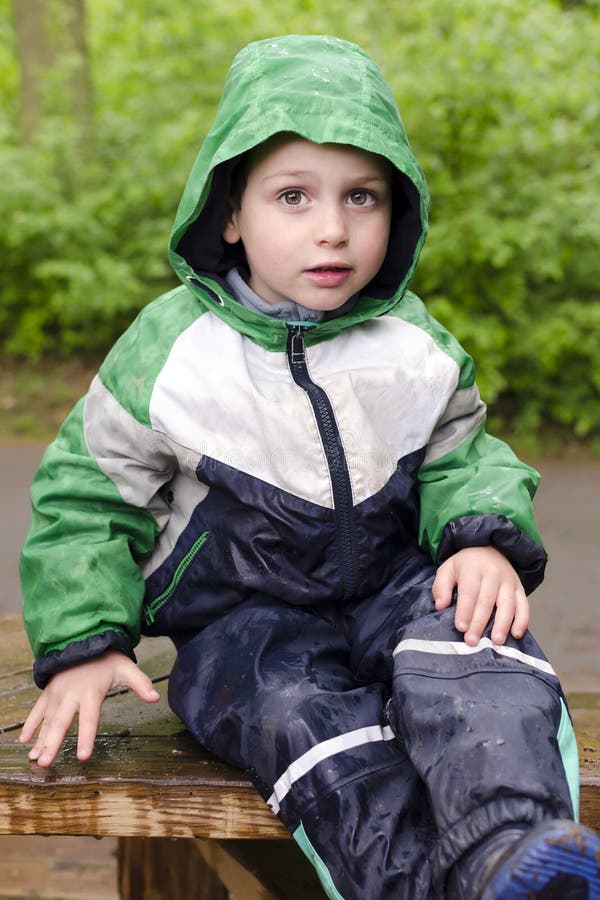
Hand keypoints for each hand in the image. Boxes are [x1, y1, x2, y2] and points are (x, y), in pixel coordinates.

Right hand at [19, 651, 159, 767]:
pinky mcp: (49, 693)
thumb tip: (156, 698)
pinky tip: (25, 741)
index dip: (86, 737)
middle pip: (61, 723)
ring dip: (40, 740)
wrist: (83, 640)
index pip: (89, 719)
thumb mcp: (127, 668)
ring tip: (35, 759)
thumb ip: (141, 683)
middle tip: (46, 763)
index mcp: (90, 692)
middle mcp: (70, 695)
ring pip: (46, 720)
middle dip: (53, 743)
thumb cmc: (107, 658)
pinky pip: (37, 710)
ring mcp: (57, 694)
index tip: (82, 756)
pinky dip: (30, 725)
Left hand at [432, 546, 528, 646]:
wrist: (490, 548)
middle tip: (472, 641)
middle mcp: (493, 574)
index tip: (461, 627)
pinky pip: (524, 605)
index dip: (465, 610)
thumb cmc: (466, 565)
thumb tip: (440, 605)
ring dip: (503, 624)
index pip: (469, 592)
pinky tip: (516, 633)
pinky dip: (522, 620)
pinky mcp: (520, 588)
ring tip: (496, 641)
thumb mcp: (448, 569)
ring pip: (508, 604)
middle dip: (479, 623)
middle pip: (487, 601)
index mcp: (473, 568)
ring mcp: (509, 581)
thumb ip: (441, 587)